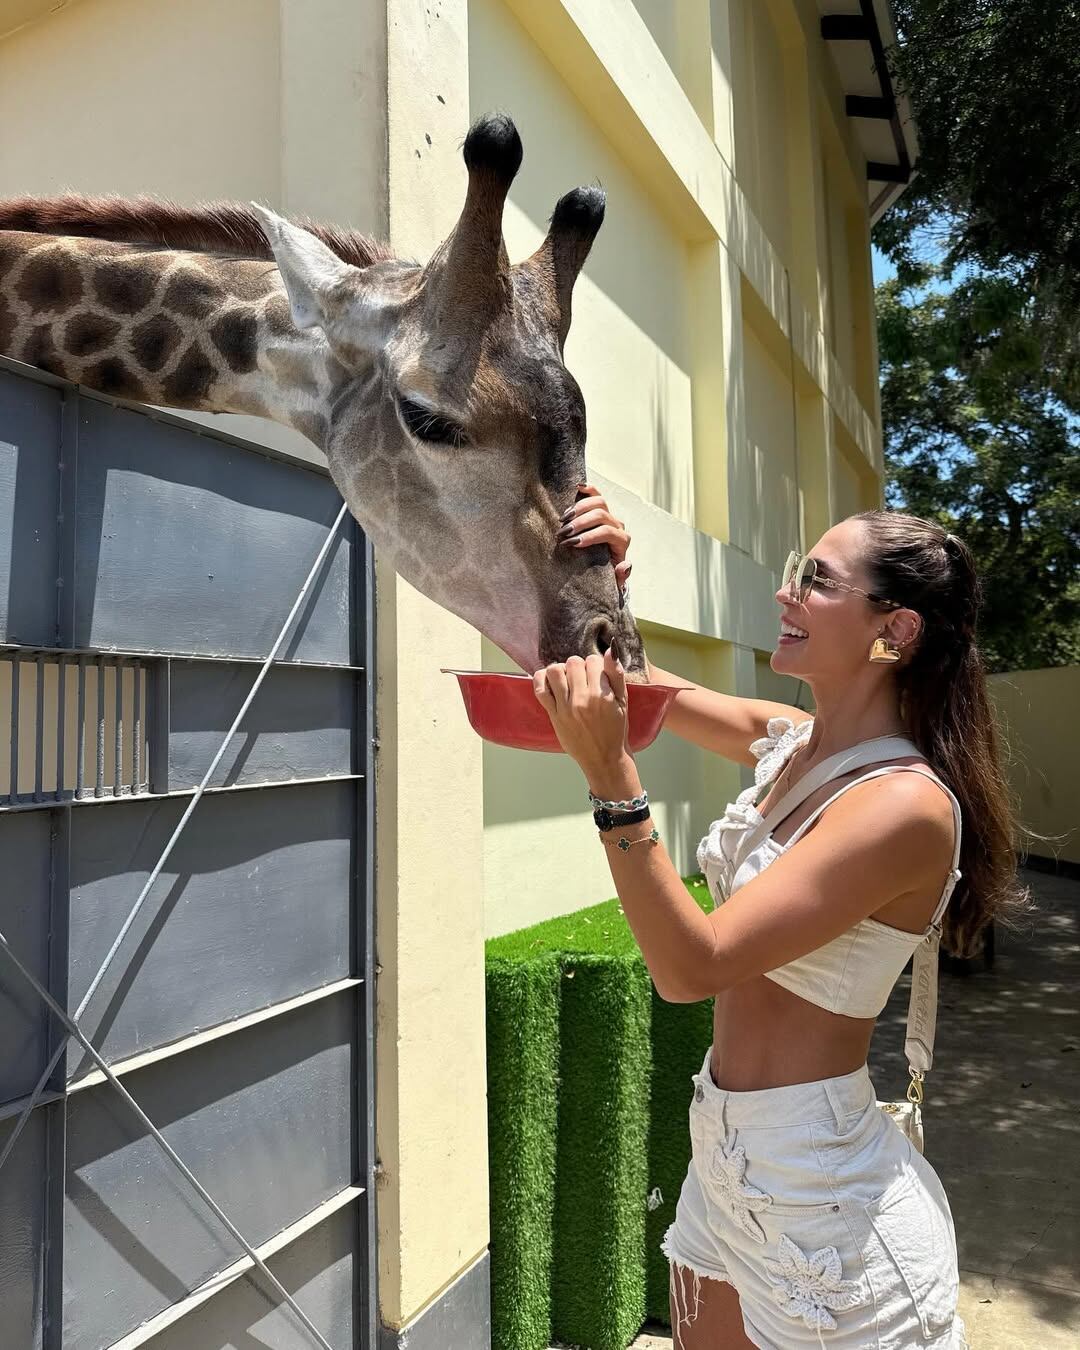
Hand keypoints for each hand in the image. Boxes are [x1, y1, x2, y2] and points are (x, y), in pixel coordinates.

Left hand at [533, 648, 634, 783]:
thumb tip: (609, 650)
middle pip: (573, 662)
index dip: (595, 665)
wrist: (604, 758)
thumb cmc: (616, 730)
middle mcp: (582, 700)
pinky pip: (540, 689)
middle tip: (583, 677)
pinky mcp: (554, 716)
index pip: (593, 661)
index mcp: (602, 695)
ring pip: (555, 671)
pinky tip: (549, 681)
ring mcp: (566, 708)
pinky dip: (541, 679)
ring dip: (561, 670)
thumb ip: (616, 675)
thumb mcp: (623, 702)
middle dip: (578, 666)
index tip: (597, 674)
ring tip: (568, 679)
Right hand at [559, 484, 631, 595]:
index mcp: (622, 541)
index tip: (573, 543)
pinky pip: (596, 494)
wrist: (606, 568)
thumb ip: (620, 576)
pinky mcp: (601, 509)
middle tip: (562, 532)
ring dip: (579, 508)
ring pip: (598, 502)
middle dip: (580, 523)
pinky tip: (577, 487)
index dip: (590, 536)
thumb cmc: (607, 574)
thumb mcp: (613, 580)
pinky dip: (588, 489)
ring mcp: (610, 515)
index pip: (606, 533)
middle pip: (600, 515)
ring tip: (563, 519)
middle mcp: (617, 525)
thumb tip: (625, 565)